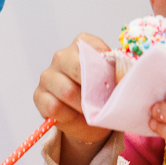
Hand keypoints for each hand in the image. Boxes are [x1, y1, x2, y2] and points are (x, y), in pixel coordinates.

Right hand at [33, 33, 114, 164]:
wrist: (89, 119)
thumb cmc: (102, 95)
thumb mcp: (114, 81)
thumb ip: (118, 72)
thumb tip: (127, 73)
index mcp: (82, 44)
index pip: (95, 50)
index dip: (107, 69)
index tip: (115, 82)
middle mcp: (62, 56)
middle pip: (77, 69)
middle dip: (94, 89)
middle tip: (104, 101)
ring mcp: (48, 75)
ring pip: (67, 91)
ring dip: (83, 107)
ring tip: (91, 112)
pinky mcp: (39, 95)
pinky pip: (54, 107)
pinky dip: (68, 116)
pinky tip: (74, 115)